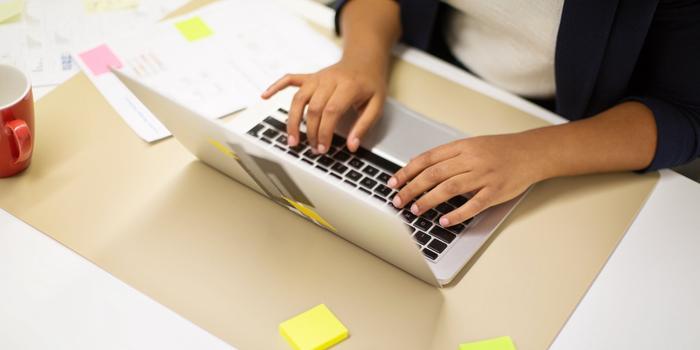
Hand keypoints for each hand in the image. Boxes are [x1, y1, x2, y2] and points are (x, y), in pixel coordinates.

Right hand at [261, 59, 386, 153]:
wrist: (365, 60)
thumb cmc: (371, 84)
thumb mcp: (377, 105)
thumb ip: (364, 126)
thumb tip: (352, 146)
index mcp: (348, 86)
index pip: (331, 111)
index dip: (324, 132)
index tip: (323, 148)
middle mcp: (329, 80)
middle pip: (313, 108)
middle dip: (311, 132)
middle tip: (313, 149)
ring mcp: (317, 77)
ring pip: (299, 98)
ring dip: (293, 120)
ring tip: (292, 140)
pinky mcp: (310, 76)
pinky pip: (290, 79)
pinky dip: (276, 86)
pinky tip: (265, 95)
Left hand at [387, 134, 544, 226]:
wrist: (531, 152)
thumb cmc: (500, 150)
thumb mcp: (471, 145)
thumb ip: (447, 156)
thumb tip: (417, 165)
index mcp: (462, 147)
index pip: (427, 159)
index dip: (407, 171)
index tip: (393, 182)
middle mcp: (471, 159)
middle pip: (434, 174)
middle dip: (412, 188)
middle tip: (398, 200)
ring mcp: (484, 175)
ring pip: (450, 188)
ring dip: (429, 200)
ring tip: (415, 210)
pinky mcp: (496, 191)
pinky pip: (473, 205)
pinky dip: (457, 214)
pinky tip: (444, 221)